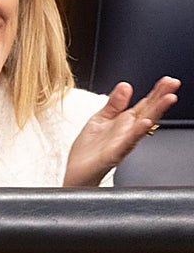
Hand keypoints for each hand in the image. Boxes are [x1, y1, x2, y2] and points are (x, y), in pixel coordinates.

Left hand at [64, 75, 179, 184]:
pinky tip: (144, 123)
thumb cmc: (90, 149)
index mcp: (124, 122)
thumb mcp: (100, 119)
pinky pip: (127, 142)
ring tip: (168, 99)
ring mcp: (123, 142)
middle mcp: (127, 131)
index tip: (168, 80)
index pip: (144, 104)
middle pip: (148, 111)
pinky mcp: (114, 153)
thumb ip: (114, 103)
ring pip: (143, 125)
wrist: (77, 173)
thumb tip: (126, 85)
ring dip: (156, 112)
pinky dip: (136, 132)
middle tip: (174, 84)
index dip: (156, 92)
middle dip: (161, 97)